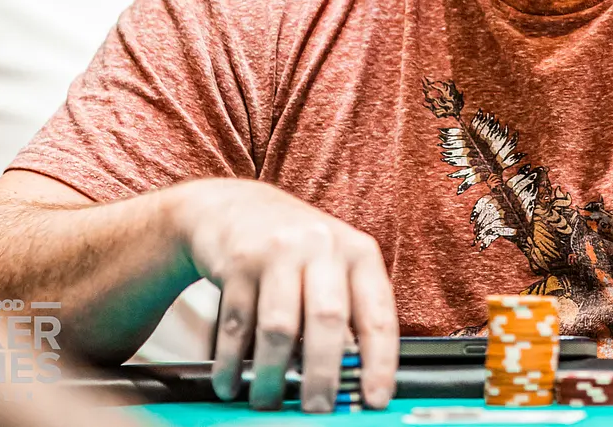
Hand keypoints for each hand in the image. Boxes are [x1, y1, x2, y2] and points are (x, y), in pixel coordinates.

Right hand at [167, 179, 397, 412]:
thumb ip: (348, 313)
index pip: (377, 314)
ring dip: (273, 376)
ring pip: (279, 327)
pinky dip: (233, 363)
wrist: (234, 207)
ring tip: (269, 402)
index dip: (380, 361)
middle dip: (323, 375)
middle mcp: (322, 247)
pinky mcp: (237, 261)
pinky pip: (237, 324)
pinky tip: (232, 383)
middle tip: (317, 409)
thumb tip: (356, 378)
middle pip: (327, 321)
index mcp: (357, 253)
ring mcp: (278, 251)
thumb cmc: (296, 249)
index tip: (375, 399)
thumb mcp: (333, 266)